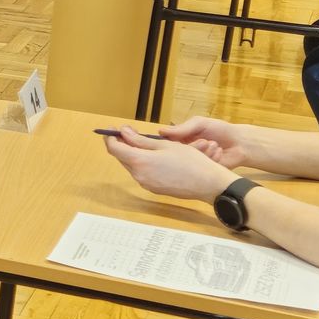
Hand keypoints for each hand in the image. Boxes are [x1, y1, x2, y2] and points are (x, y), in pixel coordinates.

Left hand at [102, 129, 245, 202]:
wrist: (208, 184)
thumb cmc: (190, 161)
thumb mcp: (165, 145)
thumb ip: (140, 140)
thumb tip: (124, 132)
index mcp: (140, 162)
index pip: (115, 149)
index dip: (111, 138)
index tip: (112, 129)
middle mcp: (139, 176)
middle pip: (122, 157)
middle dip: (123, 144)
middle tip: (130, 132)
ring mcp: (146, 184)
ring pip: (132, 166)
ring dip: (134, 154)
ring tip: (144, 142)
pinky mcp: (154, 189)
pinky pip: (142, 173)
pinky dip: (143, 163)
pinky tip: (154, 156)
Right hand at [153, 116, 253, 169]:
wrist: (240, 143)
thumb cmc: (221, 130)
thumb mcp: (200, 124)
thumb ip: (183, 128)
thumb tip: (161, 131)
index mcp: (182, 140)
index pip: (167, 144)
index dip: (168, 144)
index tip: (174, 142)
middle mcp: (186, 152)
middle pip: (178, 155)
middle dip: (192, 147)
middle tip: (204, 141)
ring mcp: (195, 162)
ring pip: (190, 162)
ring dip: (204, 151)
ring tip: (214, 144)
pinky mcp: (204, 171)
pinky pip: (201, 168)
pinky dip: (211, 158)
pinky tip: (219, 151)